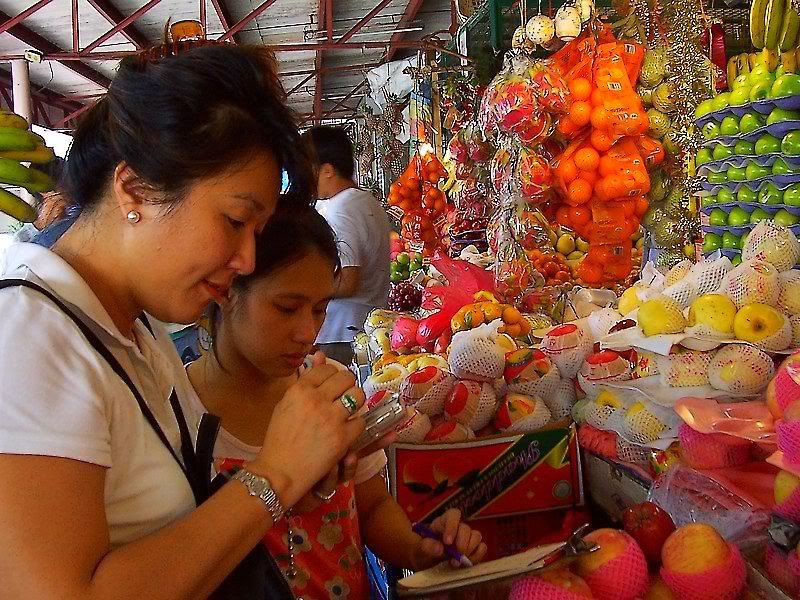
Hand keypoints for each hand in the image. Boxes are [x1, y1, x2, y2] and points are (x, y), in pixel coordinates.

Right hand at [250, 352, 364, 508]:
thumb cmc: (279, 438)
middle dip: (348, 385)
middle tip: (345, 395)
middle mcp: (316, 399)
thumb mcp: (286, 404)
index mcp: (299, 389)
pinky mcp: (342, 437)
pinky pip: (360, 422)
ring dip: (356, 402)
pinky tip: (347, 430)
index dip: (333, 375)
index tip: (333, 384)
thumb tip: (319, 354)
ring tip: (350, 409)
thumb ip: (305, 380)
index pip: (326, 369)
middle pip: (346, 378)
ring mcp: (330, 418)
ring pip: (357, 396)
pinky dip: (356, 425)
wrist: (279, 471)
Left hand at [410, 509, 486, 570]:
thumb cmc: (422, 551)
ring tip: (458, 563)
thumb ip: (427, 546)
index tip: (447, 542)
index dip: (452, 526)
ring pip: (477, 536)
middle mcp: (457, 527)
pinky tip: (466, 564)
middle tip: (454, 559)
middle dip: (462, 544)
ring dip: (470, 550)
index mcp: (443, 522)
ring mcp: (467, 537)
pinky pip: (482, 548)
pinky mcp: (473, 548)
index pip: (453, 515)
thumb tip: (440, 548)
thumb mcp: (419, 549)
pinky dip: (476, 556)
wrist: (426, 562)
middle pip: (466, 528)